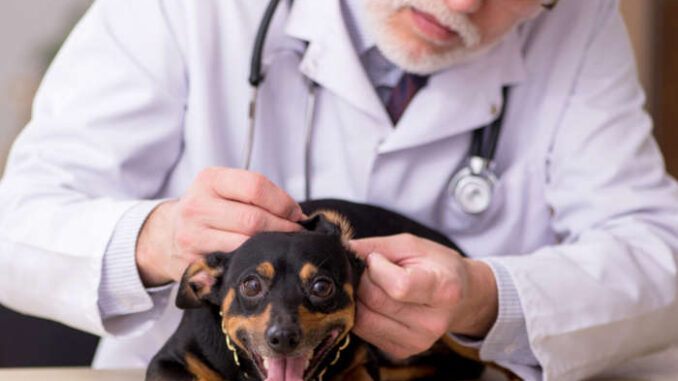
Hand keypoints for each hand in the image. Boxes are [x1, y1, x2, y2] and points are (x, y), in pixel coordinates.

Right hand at [136, 168, 304, 285]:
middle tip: (297, 235)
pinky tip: (262, 260)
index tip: (297, 214)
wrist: (166, 235)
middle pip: (253, 219)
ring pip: (245, 244)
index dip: (283, 202)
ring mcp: (193, 236)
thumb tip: (298, 215)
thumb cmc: (210, 210)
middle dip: (283, 228)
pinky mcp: (193, 263)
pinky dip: (253, 263)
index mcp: (210, 180)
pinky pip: (233, 264)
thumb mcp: (225, 189)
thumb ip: (257, 195)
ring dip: (271, 247)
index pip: (255, 186)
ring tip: (283, 246)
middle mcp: (197, 206)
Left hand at [350, 234, 497, 358]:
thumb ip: (375, 247)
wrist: (460, 296)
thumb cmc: (435, 265)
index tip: (378, 259)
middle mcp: (432, 322)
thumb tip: (340, 252)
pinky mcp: (402, 351)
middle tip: (372, 269)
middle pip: (375, 301)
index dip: (377, 269)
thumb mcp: (411, 245)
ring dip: (358, 298)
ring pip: (363, 319)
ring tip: (374, 285)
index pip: (399, 286)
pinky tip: (375, 301)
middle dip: (363, 280)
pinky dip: (361, 312)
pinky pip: (364, 330)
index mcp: (443, 290)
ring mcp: (417, 341)